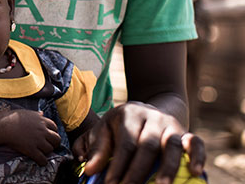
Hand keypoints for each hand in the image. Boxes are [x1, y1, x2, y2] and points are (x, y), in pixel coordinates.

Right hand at [0, 110, 61, 164]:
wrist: (4, 125)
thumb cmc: (13, 117)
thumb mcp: (27, 113)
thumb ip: (37, 114)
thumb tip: (42, 113)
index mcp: (41, 120)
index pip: (54, 127)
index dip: (53, 132)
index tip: (49, 135)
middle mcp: (42, 130)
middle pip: (56, 139)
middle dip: (55, 143)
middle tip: (50, 145)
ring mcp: (37, 140)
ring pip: (50, 149)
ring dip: (47, 152)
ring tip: (42, 152)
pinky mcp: (31, 150)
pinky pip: (42, 159)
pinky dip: (43, 162)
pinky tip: (41, 161)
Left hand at [73, 102, 205, 183]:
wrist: (146, 111)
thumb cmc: (121, 126)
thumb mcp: (105, 129)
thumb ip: (96, 148)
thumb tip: (89, 169)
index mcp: (129, 114)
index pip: (124, 143)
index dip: (118, 165)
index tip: (111, 183)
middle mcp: (151, 117)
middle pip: (146, 145)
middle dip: (138, 171)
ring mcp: (170, 125)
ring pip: (171, 144)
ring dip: (168, 167)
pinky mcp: (186, 132)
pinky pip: (196, 142)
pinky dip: (197, 156)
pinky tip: (195, 171)